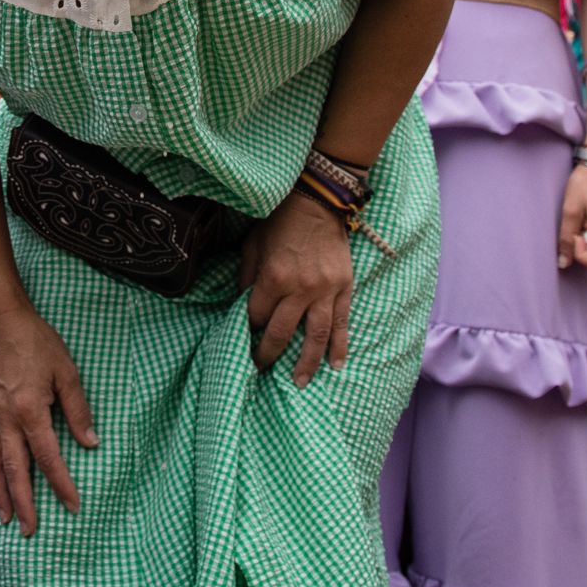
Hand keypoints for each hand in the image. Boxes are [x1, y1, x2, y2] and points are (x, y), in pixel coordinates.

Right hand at [0, 307, 96, 535]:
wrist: (5, 324)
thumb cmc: (40, 346)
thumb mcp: (67, 373)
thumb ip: (78, 411)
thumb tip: (91, 444)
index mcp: (29, 410)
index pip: (48, 458)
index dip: (61, 485)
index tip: (73, 506)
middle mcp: (6, 419)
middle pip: (14, 471)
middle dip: (24, 503)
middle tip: (31, 531)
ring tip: (6, 518)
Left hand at [239, 193, 355, 383]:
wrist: (319, 202)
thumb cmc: (281, 221)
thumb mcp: (254, 243)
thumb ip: (247, 274)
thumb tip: (242, 301)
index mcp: (274, 277)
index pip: (257, 315)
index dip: (248, 328)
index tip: (243, 338)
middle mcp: (300, 289)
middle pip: (282, 332)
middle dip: (269, 354)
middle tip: (260, 369)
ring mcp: (325, 291)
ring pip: (315, 336)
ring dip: (306, 363)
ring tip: (299, 383)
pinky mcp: (344, 289)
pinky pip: (341, 323)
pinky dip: (339, 346)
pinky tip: (335, 365)